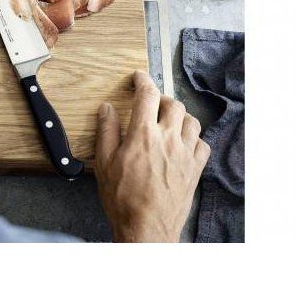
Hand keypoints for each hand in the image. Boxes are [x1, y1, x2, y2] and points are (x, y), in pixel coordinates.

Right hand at [94, 71, 209, 242]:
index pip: (147, 94)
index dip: (143, 80)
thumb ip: (107, 132)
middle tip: (152, 105)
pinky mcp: (195, 169)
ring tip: (169, 123)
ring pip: (192, 121)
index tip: (139, 77)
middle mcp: (168, 138)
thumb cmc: (123, 199)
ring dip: (180, 117)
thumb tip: (107, 109)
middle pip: (173, 104)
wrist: (146, 228)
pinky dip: (194, 139)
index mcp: (143, 134)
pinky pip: (202, 144)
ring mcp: (185, 154)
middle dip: (162, 100)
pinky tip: (183, 144)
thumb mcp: (103, 164)